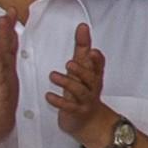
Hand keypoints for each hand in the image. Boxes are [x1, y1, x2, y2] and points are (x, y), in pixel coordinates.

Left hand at [44, 20, 118, 147]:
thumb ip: (83, 47)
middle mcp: (91, 87)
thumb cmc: (85, 90)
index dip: (97, 60)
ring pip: (80, 91)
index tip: (93, 51)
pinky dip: (59, 102)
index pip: (98, 66)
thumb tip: (83, 27)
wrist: (89, 121)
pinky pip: (69, 107)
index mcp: (93, 75)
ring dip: (67, 83)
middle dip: (81, 70)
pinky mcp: (76, 112)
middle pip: (91, 78)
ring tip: (54, 76)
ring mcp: (85, 101)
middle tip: (70, 63)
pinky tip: (49, 96)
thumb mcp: (84, 68)